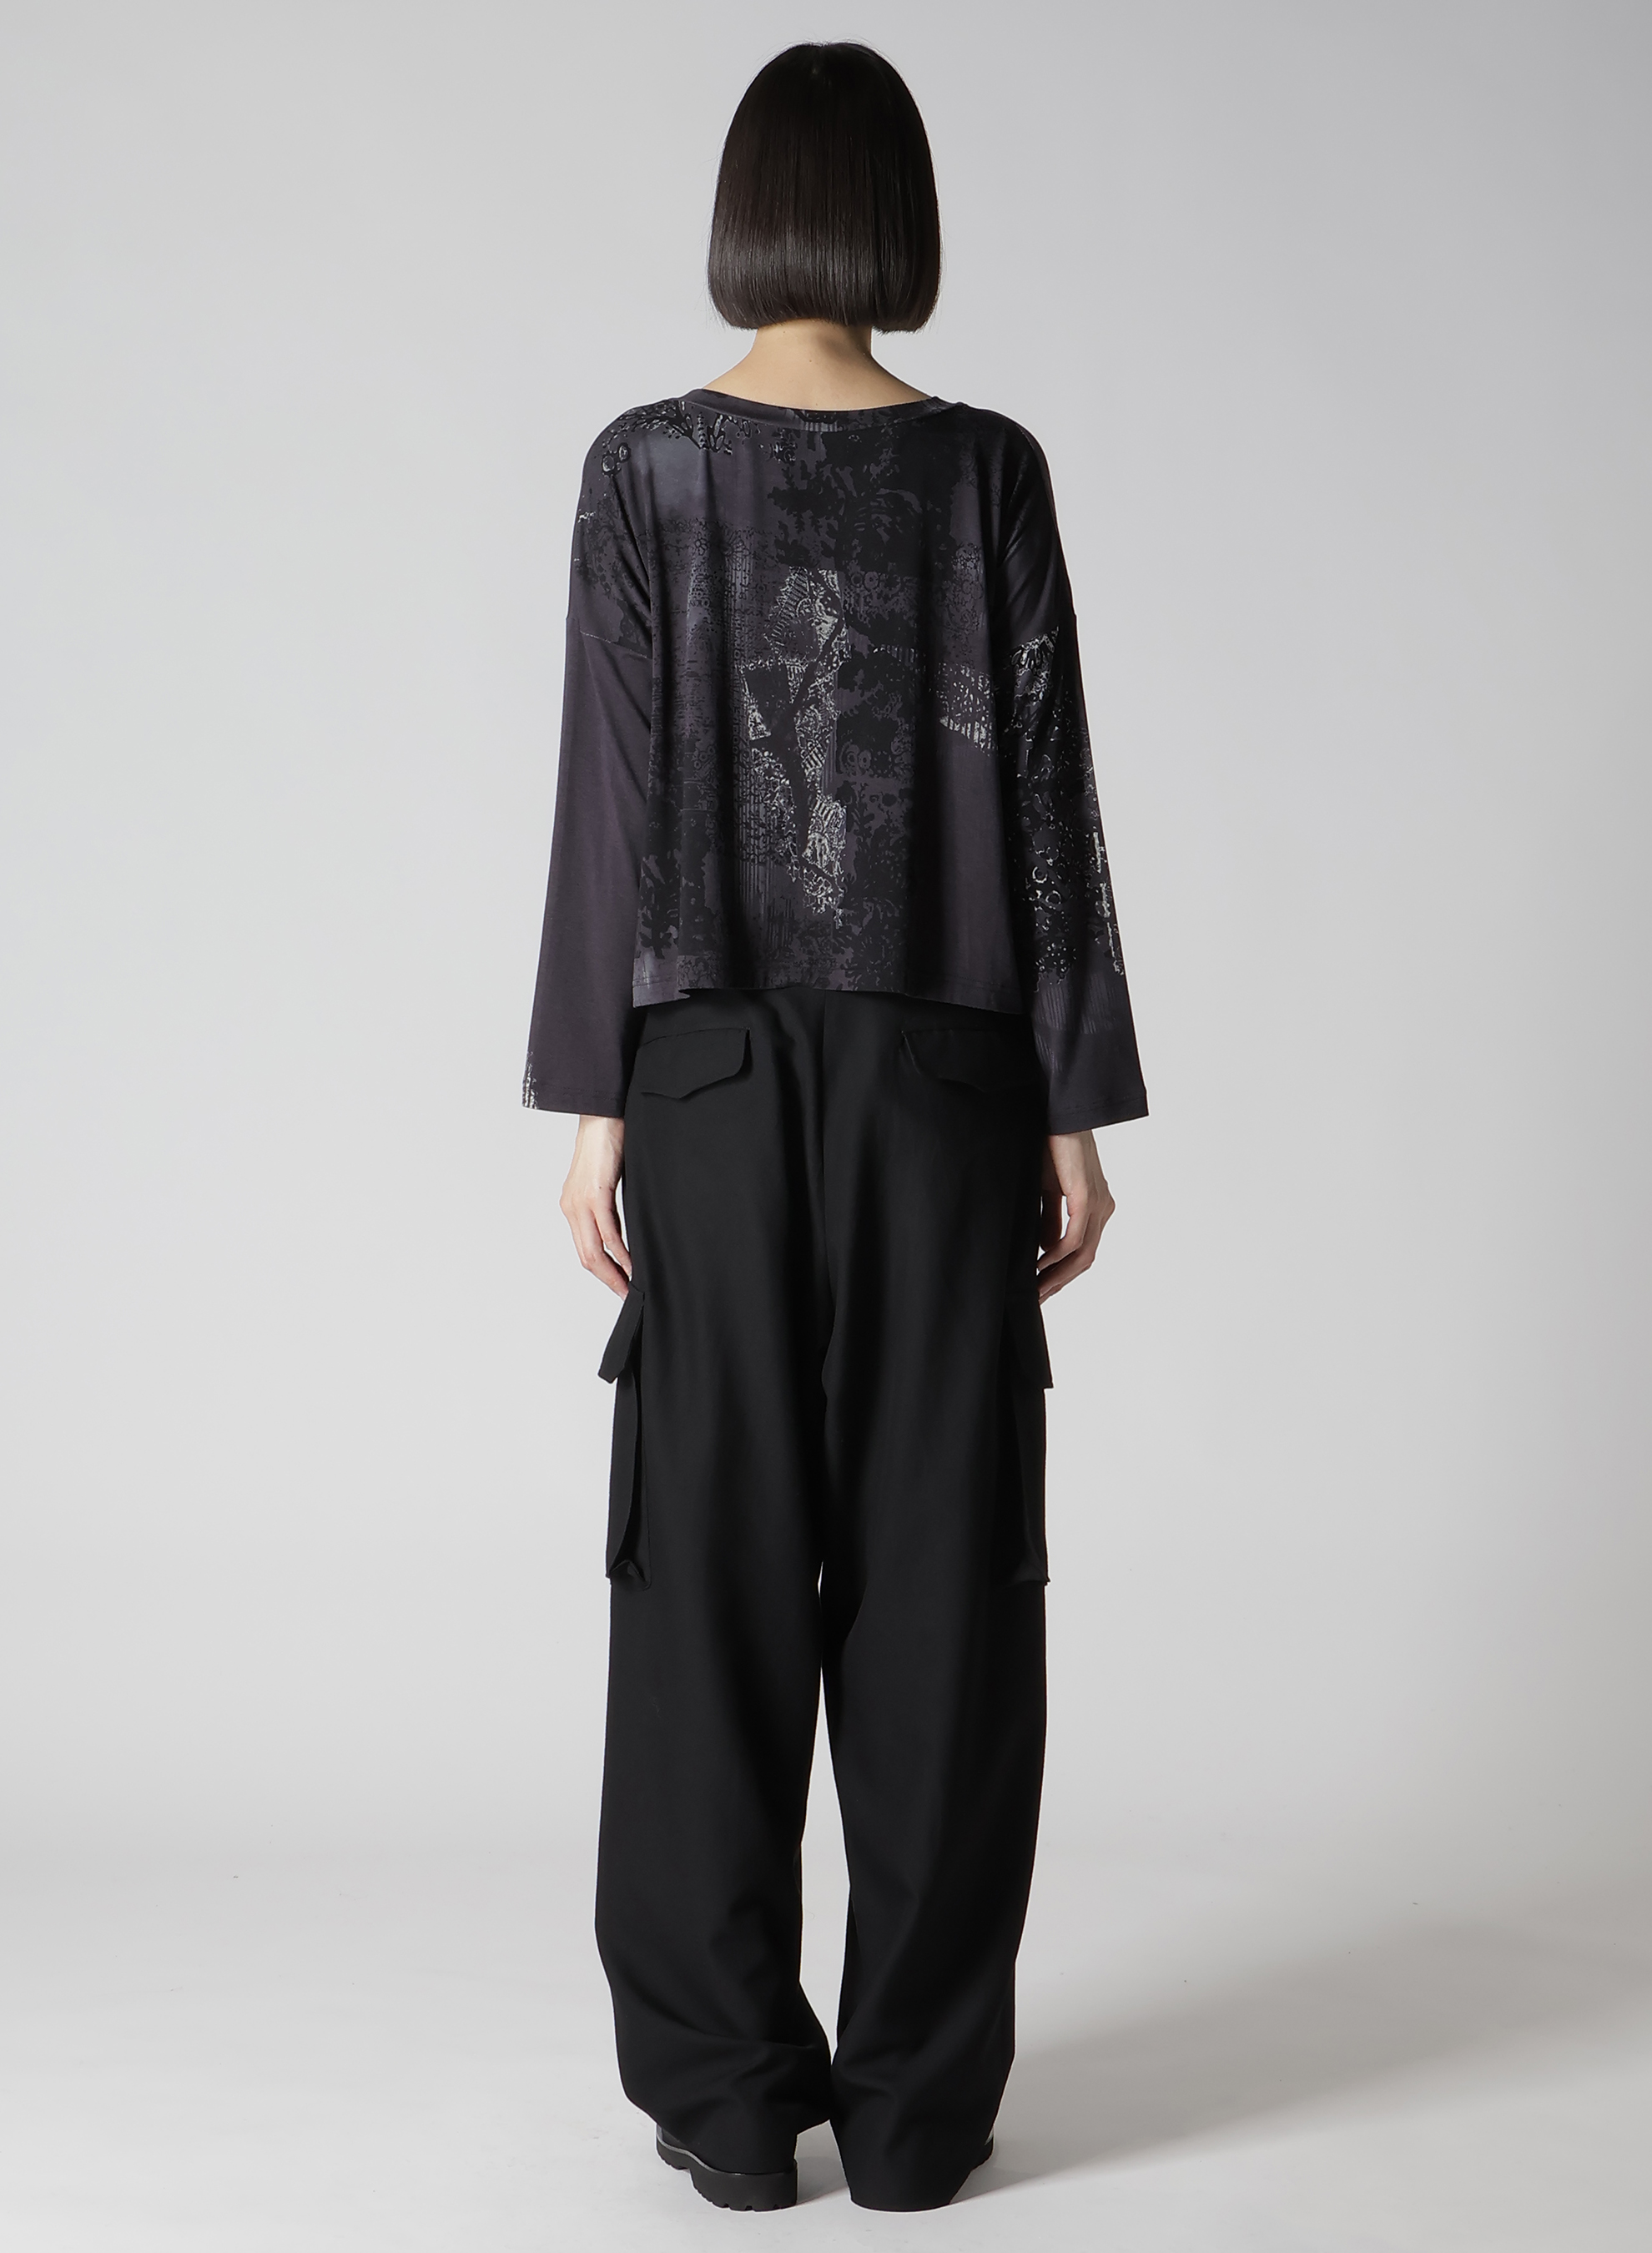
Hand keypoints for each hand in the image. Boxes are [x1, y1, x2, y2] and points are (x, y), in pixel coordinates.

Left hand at [559, 1114, 631, 1296]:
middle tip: (628, 1296)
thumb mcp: (606, 1181)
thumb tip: (625, 1231)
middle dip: (609, 1280)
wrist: (602, 1111)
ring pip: (594, 1250)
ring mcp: (580, 1202)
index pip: (585, 1250)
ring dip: (615, 1273)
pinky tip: (634, 1264)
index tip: (621, 1286)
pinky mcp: (595, 1193)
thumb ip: (610, 1207)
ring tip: (632, 1288)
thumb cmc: (609, 1141)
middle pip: (587, 1257)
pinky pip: (608, 1233)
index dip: (603, 1273)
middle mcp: (571, 1207)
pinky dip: (622, 1253)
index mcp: (572, 1206)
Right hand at [1037, 1131, 1115, 1301]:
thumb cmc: (1051, 1146)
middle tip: (1037, 1299)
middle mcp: (1102, 1208)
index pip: (1083, 1251)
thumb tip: (1048, 1249)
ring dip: (1058, 1276)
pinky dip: (1056, 1256)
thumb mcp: (1048, 1190)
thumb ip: (1050, 1218)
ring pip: (1082, 1254)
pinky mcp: (1086, 1197)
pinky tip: (1038, 1265)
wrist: (1057, 1114)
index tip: (1042, 1289)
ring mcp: (1098, 1204)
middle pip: (1085, 1259)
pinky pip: (1074, 1238)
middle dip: (1060, 1282)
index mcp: (1096, 1206)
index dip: (1063, 1274)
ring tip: (1036, 1290)